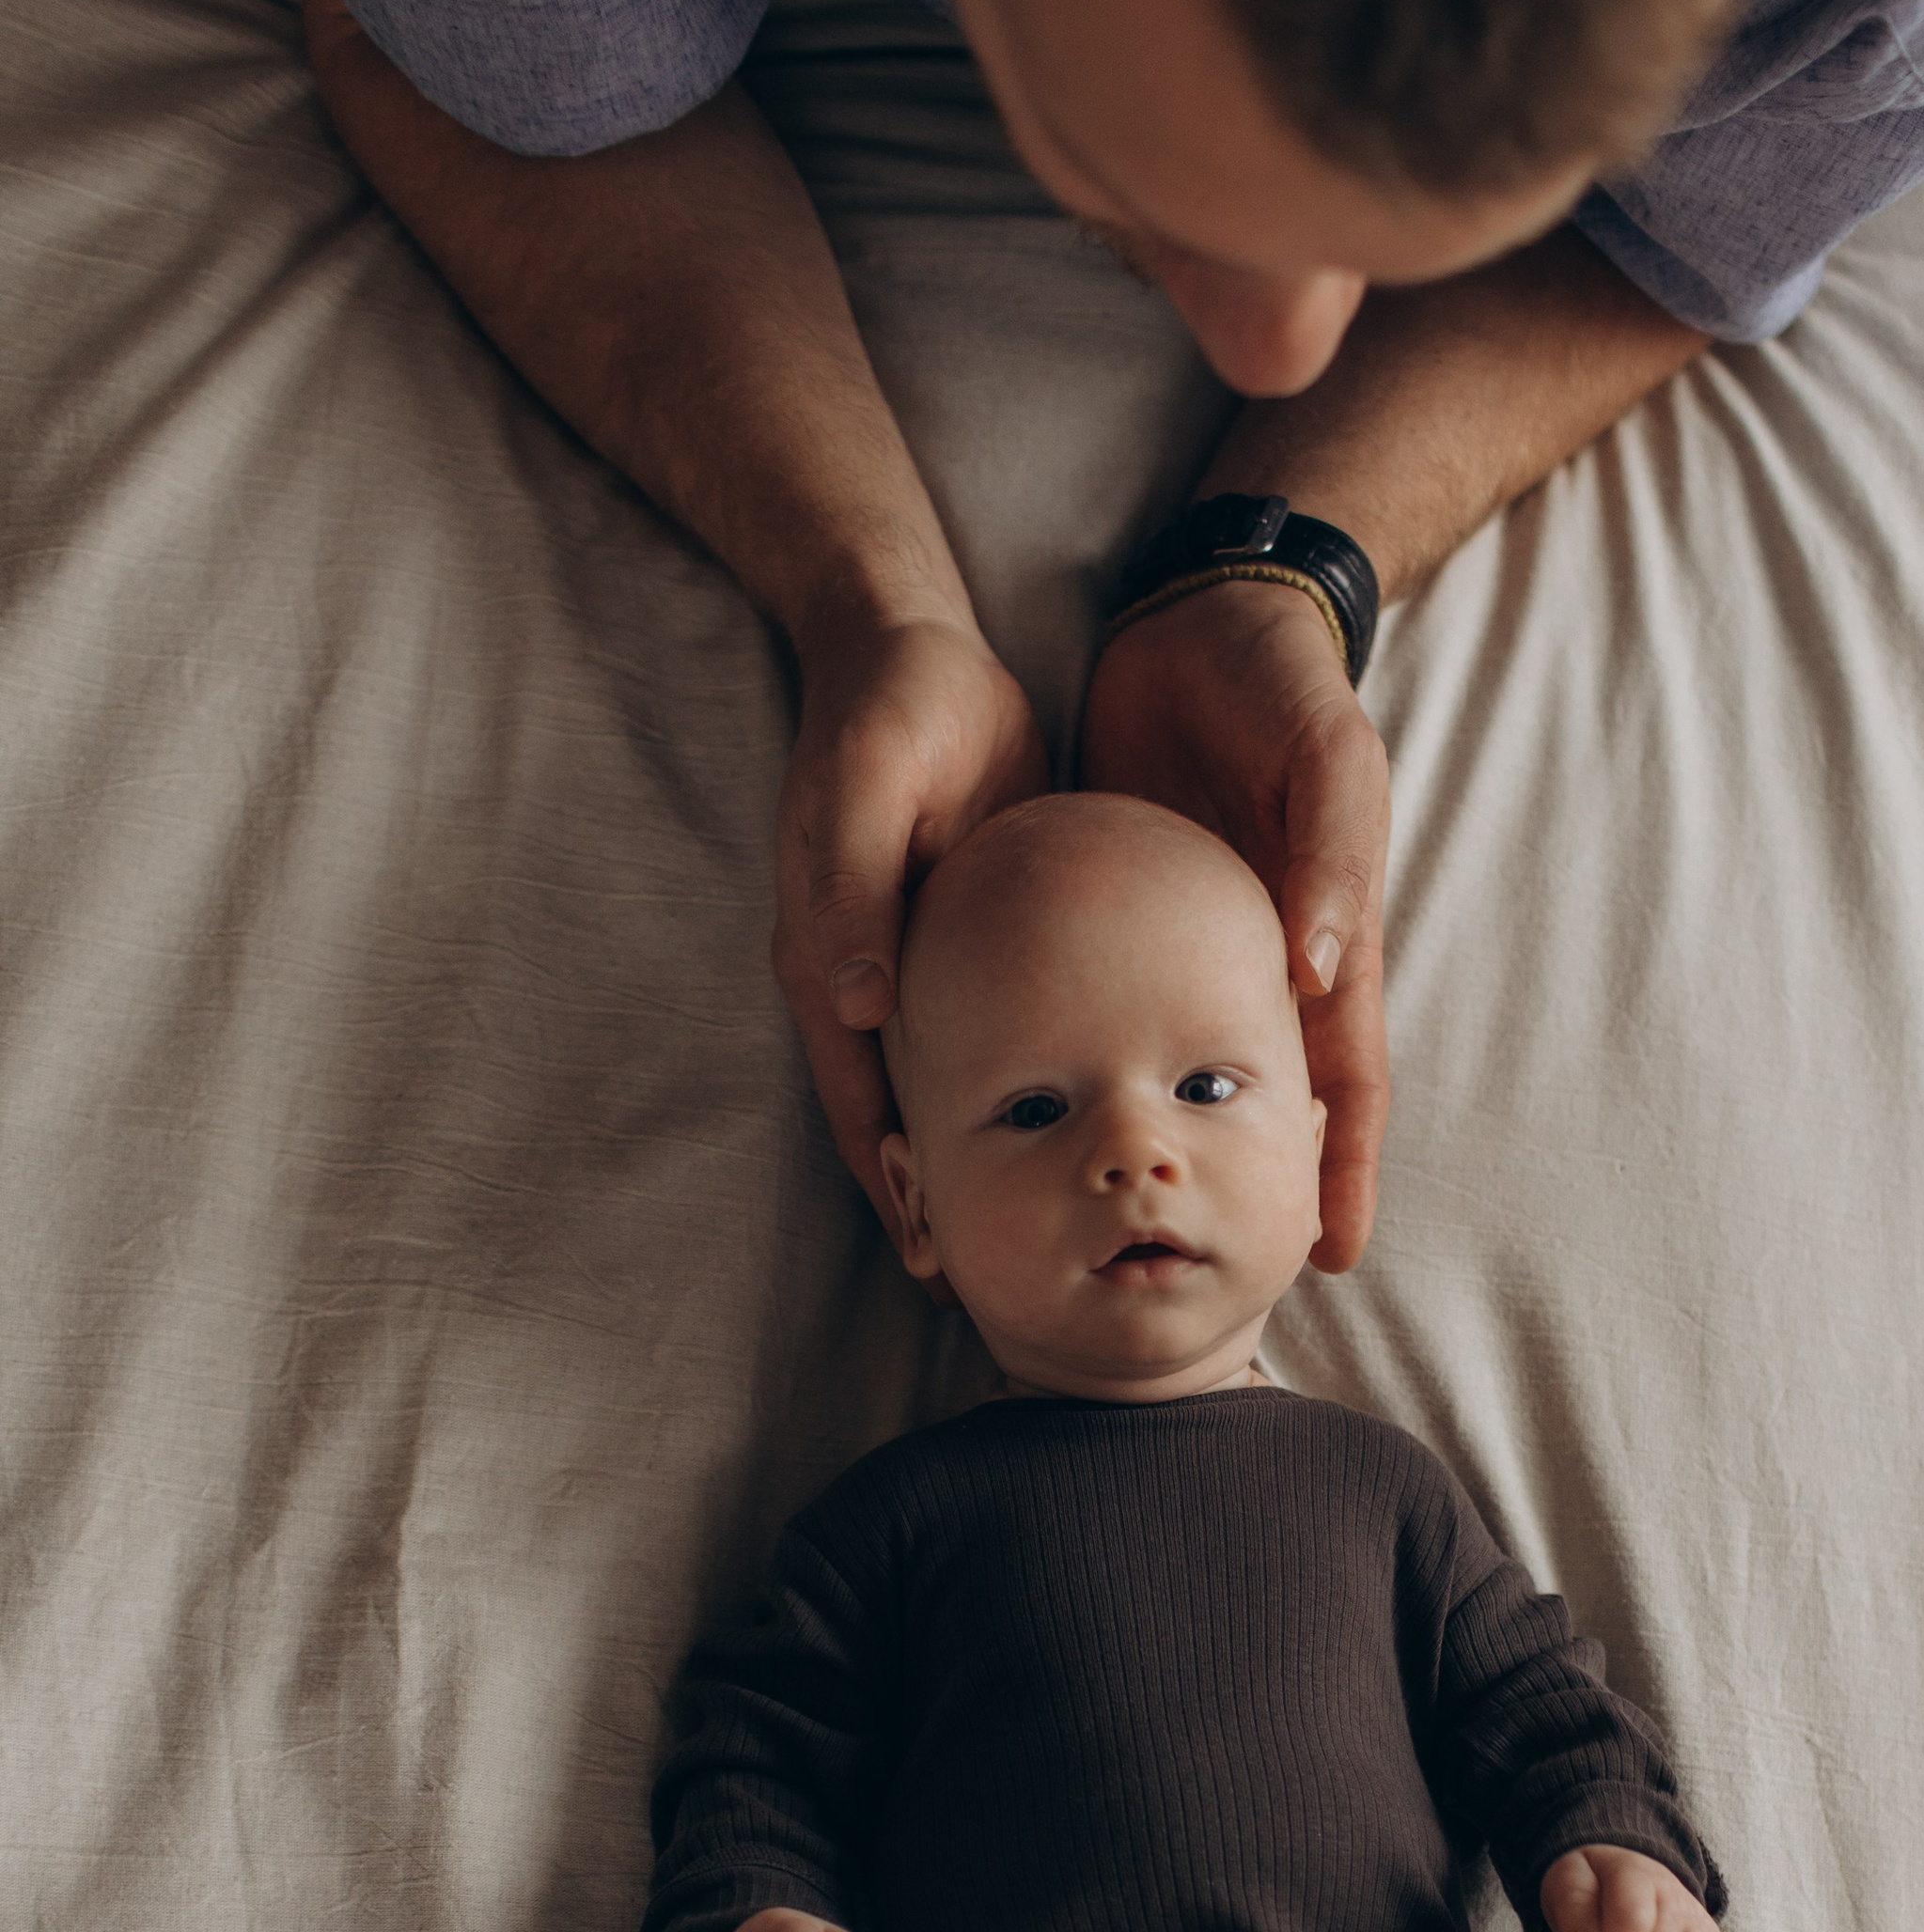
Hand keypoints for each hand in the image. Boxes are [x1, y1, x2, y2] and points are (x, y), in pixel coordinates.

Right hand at [774, 614, 1048, 1246]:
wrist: (916, 645)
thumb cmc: (891, 708)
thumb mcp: (869, 787)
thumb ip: (856, 889)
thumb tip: (860, 1002)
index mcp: (833, 963)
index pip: (859, 1103)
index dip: (893, 1185)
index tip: (934, 1263)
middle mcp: (869, 981)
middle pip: (901, 1117)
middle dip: (939, 1200)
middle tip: (995, 1286)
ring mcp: (918, 966)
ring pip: (950, 1090)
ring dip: (986, 1161)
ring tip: (1044, 1234)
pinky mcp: (972, 943)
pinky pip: (997, 1034)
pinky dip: (1028, 1088)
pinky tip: (1083, 1128)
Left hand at [1079, 581, 1389, 1269]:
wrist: (1202, 613)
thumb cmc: (1279, 682)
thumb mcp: (1322, 754)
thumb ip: (1327, 854)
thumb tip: (1315, 968)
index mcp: (1324, 940)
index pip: (1345, 1080)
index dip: (1346, 1169)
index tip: (1334, 1254)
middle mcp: (1267, 961)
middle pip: (1273, 1102)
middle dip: (1268, 1190)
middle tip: (1240, 1279)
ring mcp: (1201, 945)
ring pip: (1195, 1072)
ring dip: (1182, 1148)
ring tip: (1143, 1227)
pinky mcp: (1133, 919)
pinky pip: (1120, 1011)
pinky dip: (1105, 1069)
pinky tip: (1067, 1123)